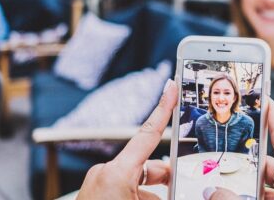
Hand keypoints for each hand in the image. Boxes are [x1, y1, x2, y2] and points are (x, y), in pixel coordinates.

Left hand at [76, 79, 177, 199]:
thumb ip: (165, 195)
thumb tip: (179, 192)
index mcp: (117, 174)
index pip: (148, 133)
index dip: (164, 108)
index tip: (172, 86)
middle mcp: (105, 173)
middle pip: (148, 165)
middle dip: (165, 177)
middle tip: (178, 187)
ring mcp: (98, 184)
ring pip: (138, 181)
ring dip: (152, 192)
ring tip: (162, 197)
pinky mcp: (94, 194)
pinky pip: (125, 189)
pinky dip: (137, 197)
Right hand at [204, 100, 273, 199]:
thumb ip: (230, 199)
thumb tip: (211, 191)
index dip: (273, 118)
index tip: (264, 99)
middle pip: (269, 166)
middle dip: (245, 165)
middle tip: (221, 161)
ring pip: (267, 188)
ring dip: (245, 188)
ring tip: (220, 187)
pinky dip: (251, 198)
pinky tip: (229, 199)